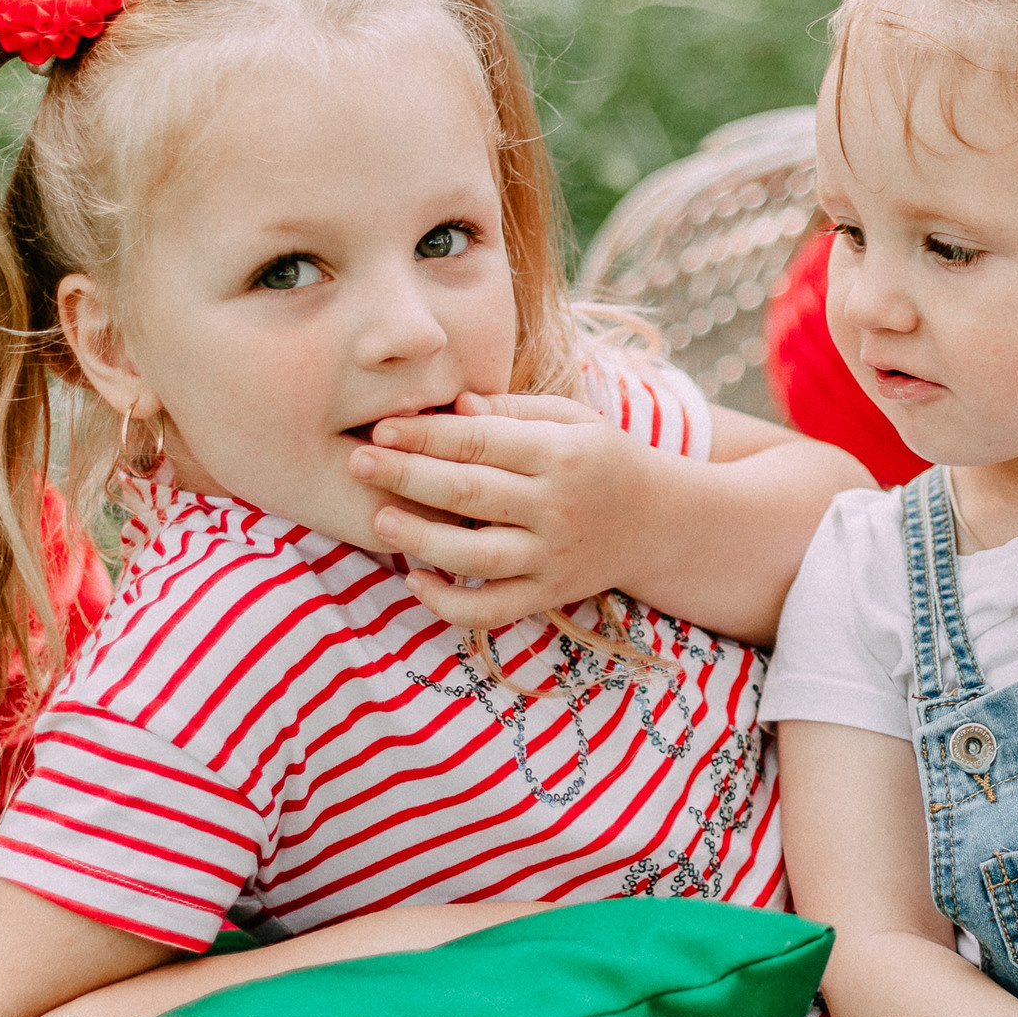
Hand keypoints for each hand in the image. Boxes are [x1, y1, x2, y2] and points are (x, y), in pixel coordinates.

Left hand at [347, 393, 652, 630]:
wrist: (661, 522)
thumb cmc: (603, 459)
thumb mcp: (572, 420)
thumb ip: (513, 412)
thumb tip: (451, 407)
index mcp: (561, 454)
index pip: (479, 441)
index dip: (426, 434)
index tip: (383, 428)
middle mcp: (557, 507)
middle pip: (468, 494)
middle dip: (406, 476)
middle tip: (356, 461)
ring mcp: (552, 557)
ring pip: (474, 556)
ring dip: (421, 539)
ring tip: (379, 519)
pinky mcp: (548, 594)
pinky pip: (491, 609)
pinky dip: (447, 603)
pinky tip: (414, 580)